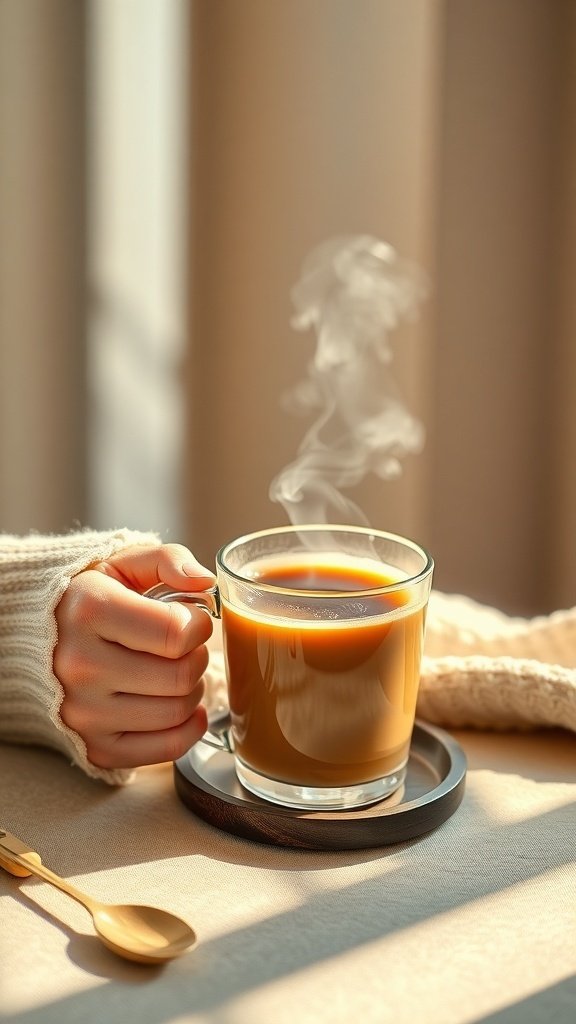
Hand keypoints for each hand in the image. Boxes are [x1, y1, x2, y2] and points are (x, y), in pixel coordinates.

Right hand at [54, 544, 215, 769]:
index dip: (199, 624)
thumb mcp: (123, 563)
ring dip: (192, 689)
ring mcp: (84, 711)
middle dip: (197, 657)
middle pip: (181, 676)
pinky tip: (182, 705)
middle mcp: (80, 665)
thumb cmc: (92, 598)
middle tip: (185, 646)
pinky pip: (166, 749)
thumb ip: (169, 560)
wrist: (37, 640)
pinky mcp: (94, 745)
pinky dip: (187, 727)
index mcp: (90, 610)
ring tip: (175, 670)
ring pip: (178, 712)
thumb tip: (205, 581)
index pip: (177, 633)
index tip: (190, 618)